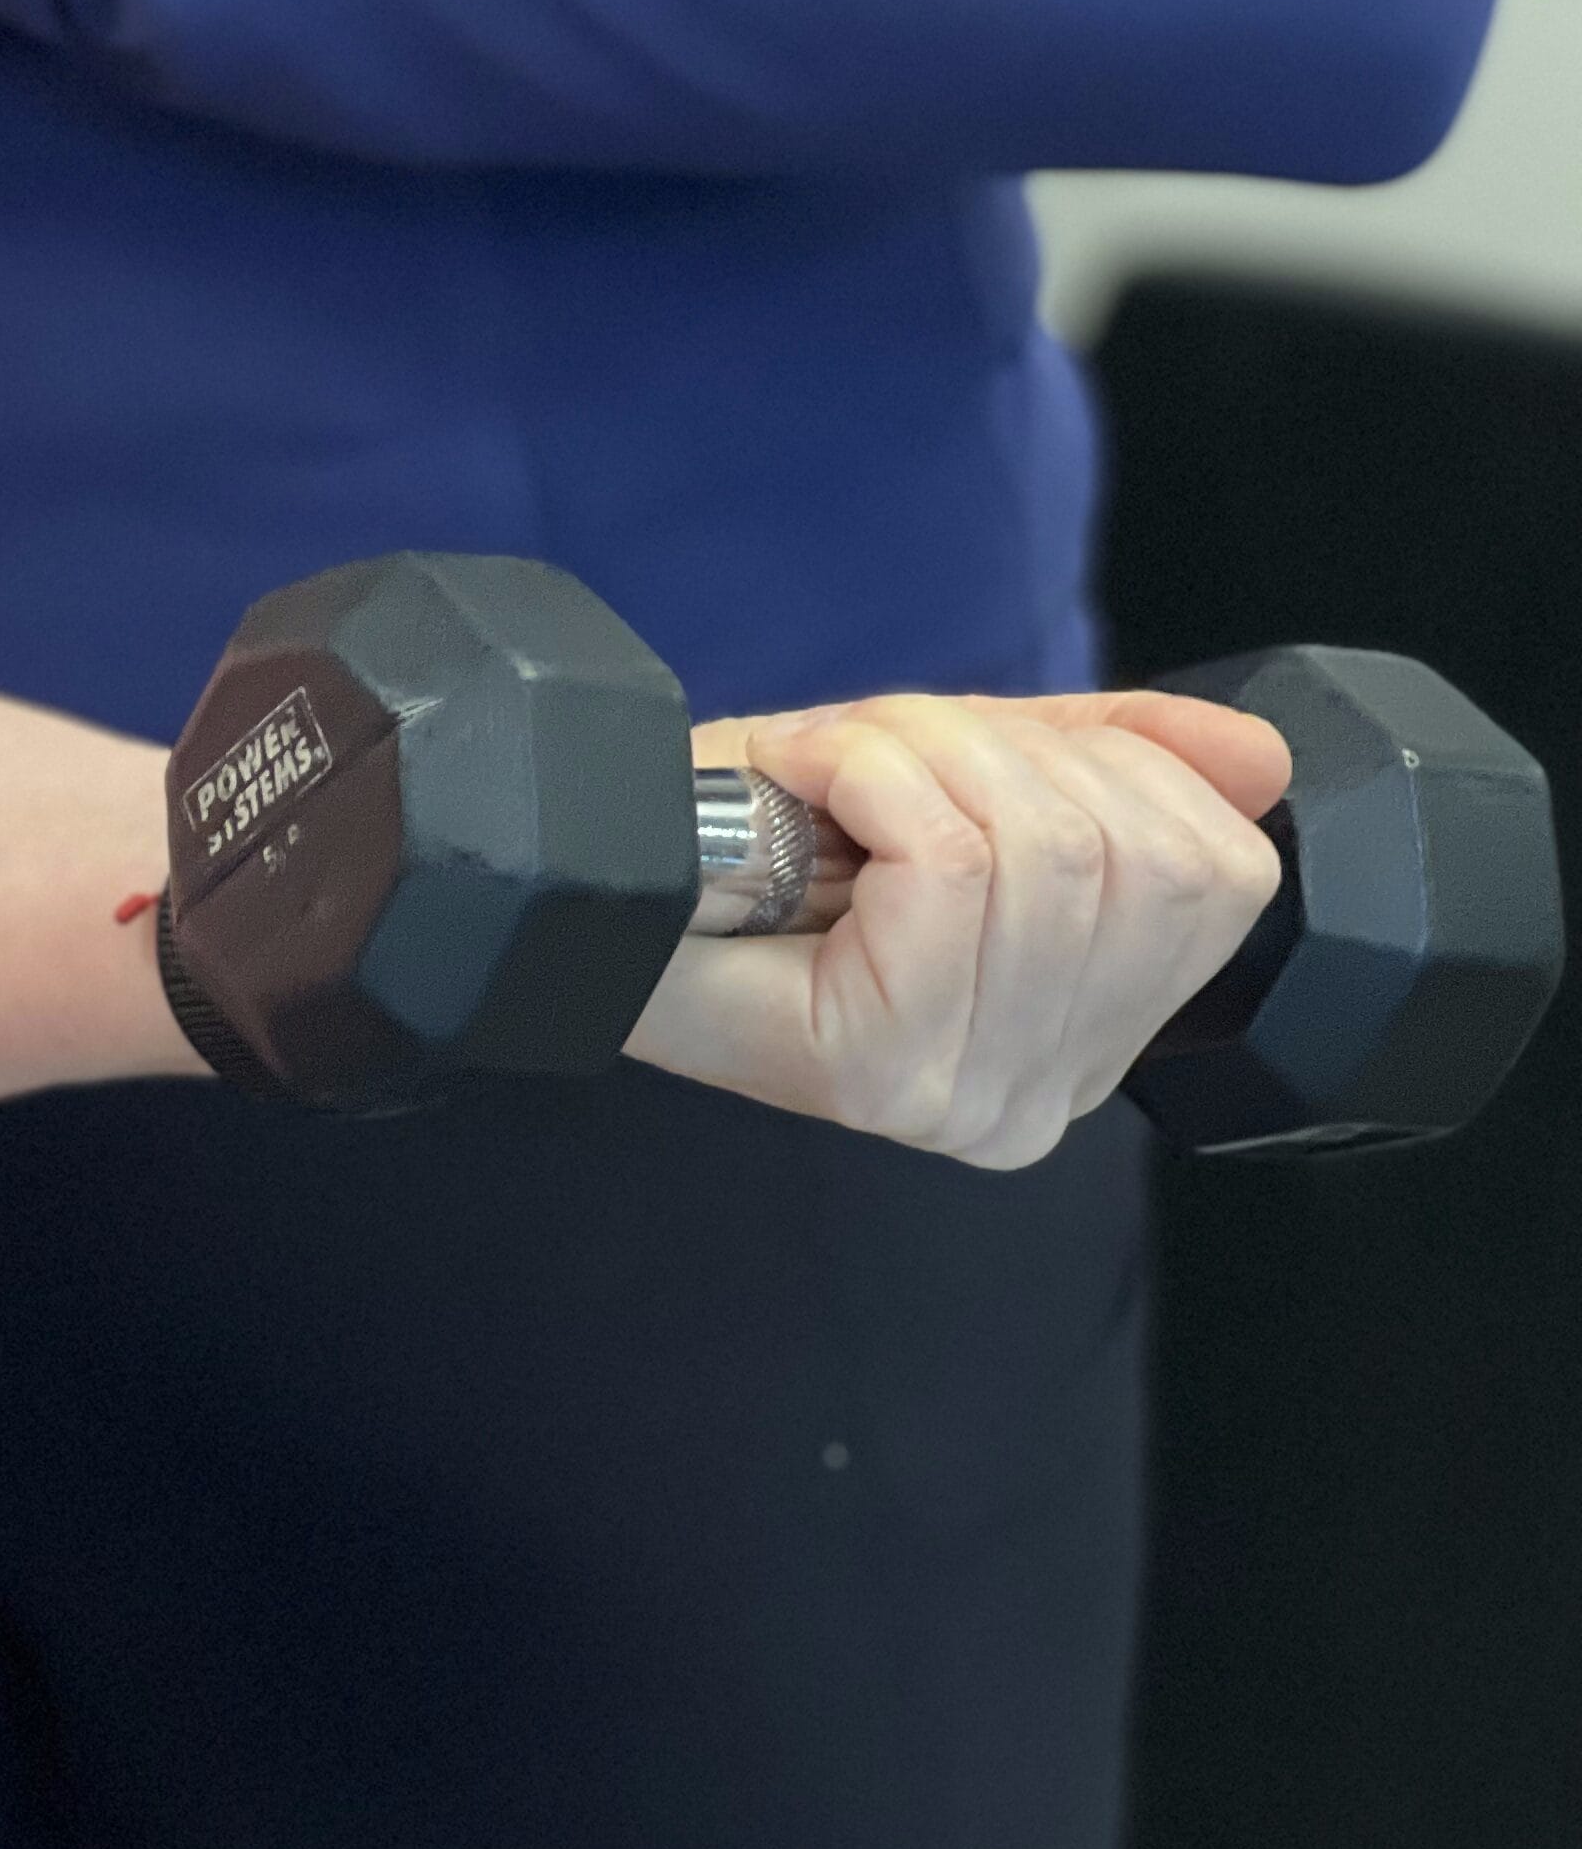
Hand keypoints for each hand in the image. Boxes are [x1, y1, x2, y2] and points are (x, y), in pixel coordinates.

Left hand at [623, 691, 1291, 1168]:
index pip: (1220, 875)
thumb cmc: (750, 843)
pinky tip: (812, 791)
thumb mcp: (953, 772)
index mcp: (1087, 1043)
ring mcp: (968, 1101)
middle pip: (1131, 854)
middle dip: (1000, 747)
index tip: (974, 746)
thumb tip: (1259, 755)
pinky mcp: (884, 1075)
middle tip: (879, 754)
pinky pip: (954, 862)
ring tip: (843, 772)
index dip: (1109, 758)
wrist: (589, 887)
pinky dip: (880, 774)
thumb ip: (1112, 761)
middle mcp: (1042, 1100)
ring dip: (933, 752)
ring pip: (1052, 849)